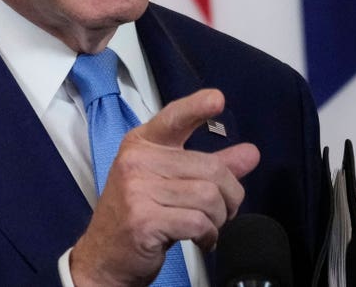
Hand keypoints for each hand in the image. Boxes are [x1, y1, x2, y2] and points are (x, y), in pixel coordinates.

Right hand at [69, 88, 259, 285]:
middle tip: (221, 212)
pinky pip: (199, 222)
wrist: (105, 256)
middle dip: (229, 198)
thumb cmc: (138, 216)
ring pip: (209, 198)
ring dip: (218, 220)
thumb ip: (209, 166)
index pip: (173, 119)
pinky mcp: (144, 219)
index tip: (218, 99)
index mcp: (141, 145)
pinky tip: (199, 240)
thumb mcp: (169, 184)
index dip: (196, 107)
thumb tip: (250, 153)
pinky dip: (208, 236)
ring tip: (206, 227)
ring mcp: (137, 189)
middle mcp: (136, 161)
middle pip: (212, 170)